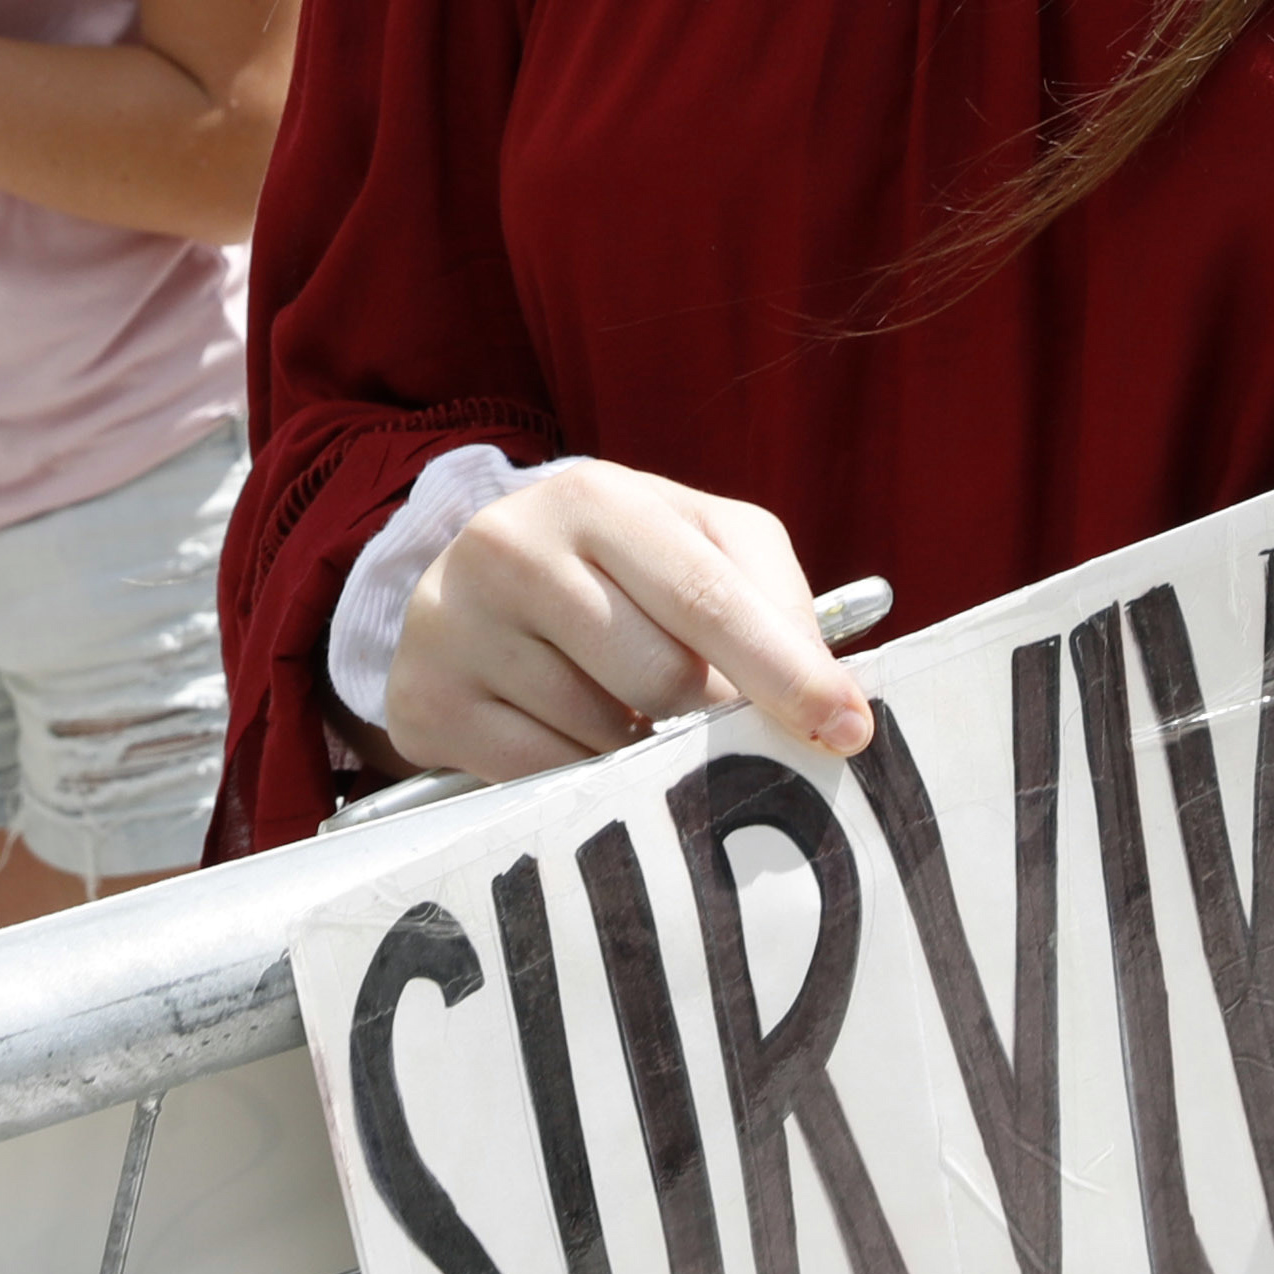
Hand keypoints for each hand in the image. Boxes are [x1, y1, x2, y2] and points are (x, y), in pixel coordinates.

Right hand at [384, 461, 871, 783]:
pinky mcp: (424, 698)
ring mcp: (456, 622)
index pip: (706, 597)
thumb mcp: (696, 544)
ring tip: (616, 704)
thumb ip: (772, 600)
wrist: (474, 584)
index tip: (849, 731)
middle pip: (660, 679)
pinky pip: (541, 777)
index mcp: (595, 496)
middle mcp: (511, 545)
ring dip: (638, 744)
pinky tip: (568, 731)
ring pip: (602, 737)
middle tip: (700, 709)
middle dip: (704, 713)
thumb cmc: (618, 567)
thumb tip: (829, 699)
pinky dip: (578, 773)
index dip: (786, 671)